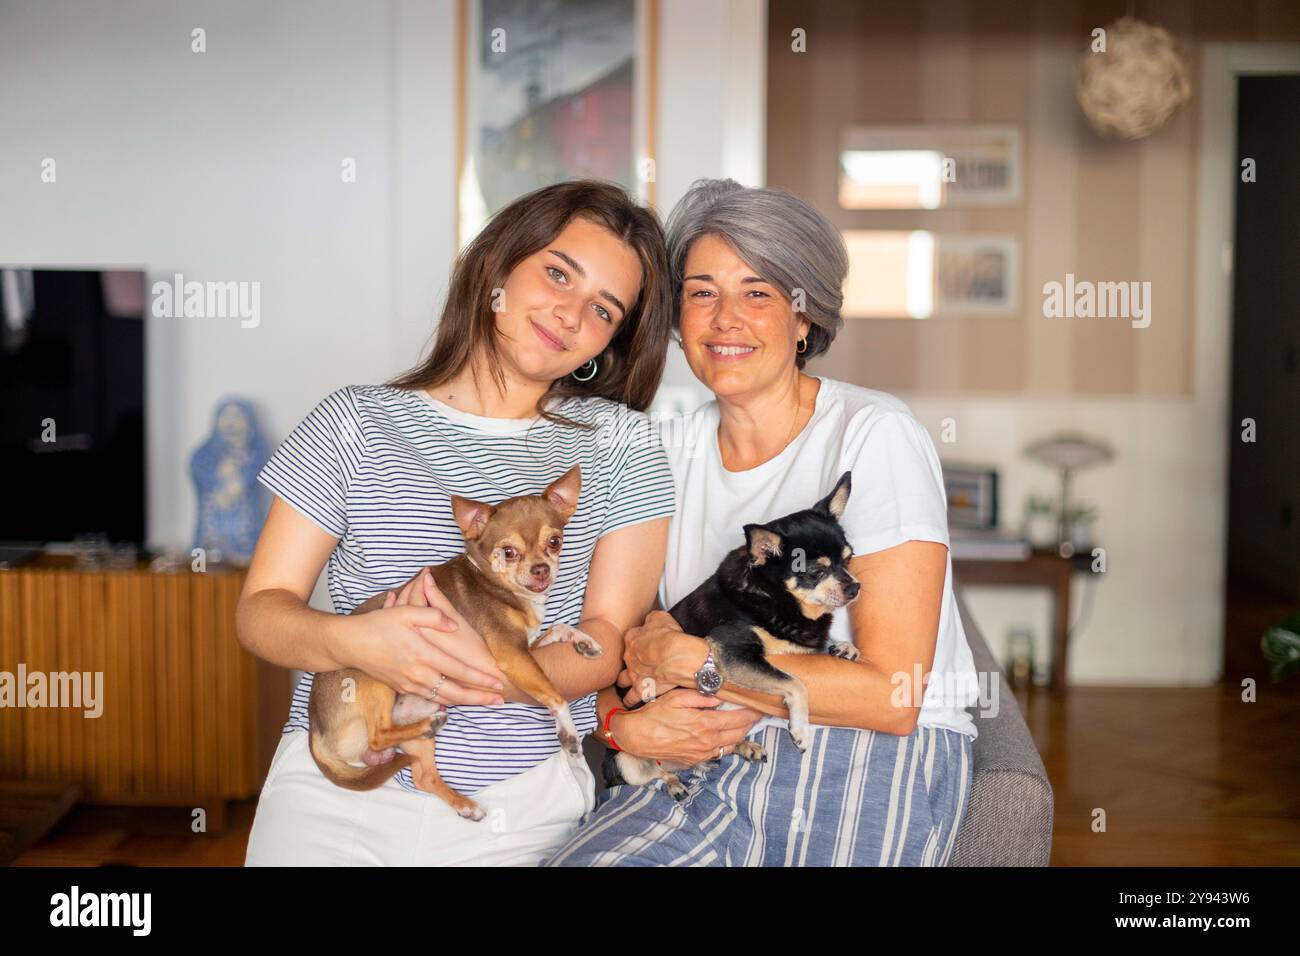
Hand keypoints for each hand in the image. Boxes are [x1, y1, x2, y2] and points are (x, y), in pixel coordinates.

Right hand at [344, 569, 506, 705]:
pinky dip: (447, 702)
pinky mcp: (402, 688)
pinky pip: (429, 698)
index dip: (480, 679)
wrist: (349, 644)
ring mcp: (409, 684)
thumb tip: (453, 625)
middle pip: (455, 692)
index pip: (458, 670)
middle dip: (479, 698)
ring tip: (484, 703)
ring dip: (466, 702)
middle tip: (500, 700)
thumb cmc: (378, 624)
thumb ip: (432, 615)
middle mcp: (418, 673)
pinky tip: (458, 701)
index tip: (498, 682)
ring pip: (443, 699)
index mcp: (422, 654)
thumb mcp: (406, 612)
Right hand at [610, 688, 762, 764]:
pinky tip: (726, 735)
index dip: (752, 712)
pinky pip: (718, 753)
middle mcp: (706, 742)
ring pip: (731, 745)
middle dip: (751, 723)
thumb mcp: (676, 697)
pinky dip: (727, 743)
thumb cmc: (654, 714)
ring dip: (741, 734)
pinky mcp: (695, 761)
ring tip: (745, 722)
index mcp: (704, 724)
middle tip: (757, 713)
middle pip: (739, 733)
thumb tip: (720, 697)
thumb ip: (701, 697)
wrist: (636, 737)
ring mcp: (701, 754)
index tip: (760, 705)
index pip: (738, 719)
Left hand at [618, 610, 706, 705]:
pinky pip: (630, 698)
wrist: (677, 657)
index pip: (630, 638)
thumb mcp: (661, 618)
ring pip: (622, 679)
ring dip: (624, 681)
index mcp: (632, 638)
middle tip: (638, 662)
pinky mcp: (641, 689)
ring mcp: (633, 674)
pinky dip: (630, 700)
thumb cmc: (671, 638)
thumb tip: (650, 620)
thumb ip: (652, 619)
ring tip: (627, 682)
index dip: (638, 640)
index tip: (643, 642)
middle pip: (625, 658)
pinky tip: (631, 701)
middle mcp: (629, 657)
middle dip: (630, 660)